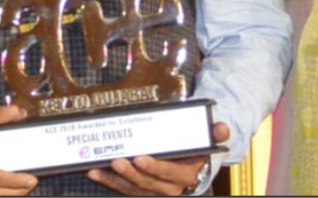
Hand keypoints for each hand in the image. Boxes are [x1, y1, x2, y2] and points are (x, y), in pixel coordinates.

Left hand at [87, 122, 228, 195]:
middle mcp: (170, 188)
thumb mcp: (209, 140)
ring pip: (133, 188)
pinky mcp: (142, 189)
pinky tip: (96, 173)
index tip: (141, 157)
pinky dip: (109, 182)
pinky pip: (125, 188)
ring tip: (100, 168)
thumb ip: (216, 133)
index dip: (155, 168)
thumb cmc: (198, 149)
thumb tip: (221, 128)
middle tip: (117, 160)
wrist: (194, 165)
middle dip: (131, 174)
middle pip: (148, 184)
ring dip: (115, 180)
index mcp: (187, 176)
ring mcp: (154, 190)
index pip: (170, 174)